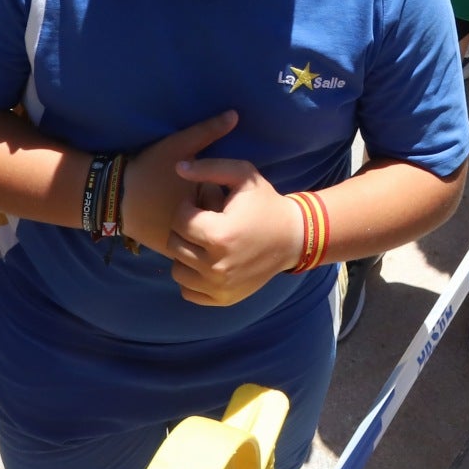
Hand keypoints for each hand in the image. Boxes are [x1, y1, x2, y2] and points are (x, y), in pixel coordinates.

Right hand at [121, 111, 238, 251]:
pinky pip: (190, 247)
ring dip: (204, 226)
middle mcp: (198, 229)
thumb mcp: (180, 145)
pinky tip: (177, 220)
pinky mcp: (169, 251)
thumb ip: (208, 131)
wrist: (113, 195)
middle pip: (220, 221)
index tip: (207, 183)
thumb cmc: (150, 169)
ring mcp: (184, 243)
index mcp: (206, 203)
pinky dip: (190, 237)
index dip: (221, 191)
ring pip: (205, 237)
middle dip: (217, 211)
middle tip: (194, 195)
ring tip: (184, 207)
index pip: (230, 201)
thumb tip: (235, 115)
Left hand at [167, 158, 304, 305]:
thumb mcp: (243, 175)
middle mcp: (216, 266)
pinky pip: (188, 291)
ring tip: (203, 242)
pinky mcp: (223, 299)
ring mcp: (219, 286)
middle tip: (202, 221)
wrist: (293, 238)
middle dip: (185, 229)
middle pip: (175, 245)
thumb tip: (177, 169)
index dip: (187, 206)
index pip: (179, 220)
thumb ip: (209, 168)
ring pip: (177, 270)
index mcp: (220, 235)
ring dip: (185, 253)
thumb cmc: (266, 204)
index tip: (200, 203)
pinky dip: (192, 277)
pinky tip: (206, 261)